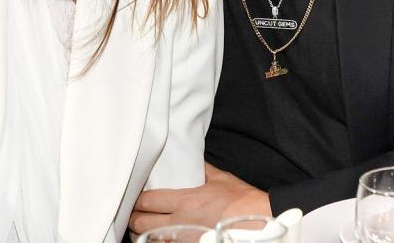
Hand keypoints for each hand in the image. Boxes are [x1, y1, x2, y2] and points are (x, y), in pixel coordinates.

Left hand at [129, 163, 270, 232]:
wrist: (259, 223)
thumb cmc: (243, 203)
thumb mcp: (221, 179)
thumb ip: (202, 169)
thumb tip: (193, 159)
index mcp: (186, 201)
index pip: (148, 201)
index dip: (138, 200)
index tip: (137, 199)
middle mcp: (180, 223)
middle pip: (141, 223)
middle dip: (134, 219)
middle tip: (134, 214)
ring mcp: (183, 241)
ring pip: (149, 241)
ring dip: (142, 234)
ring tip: (142, 229)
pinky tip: (158, 240)